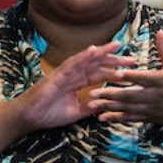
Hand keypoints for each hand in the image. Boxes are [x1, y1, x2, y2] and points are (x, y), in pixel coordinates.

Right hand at [14, 42, 133, 131]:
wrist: (29, 117)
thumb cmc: (48, 114)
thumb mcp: (75, 112)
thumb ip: (89, 107)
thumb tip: (105, 105)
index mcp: (77, 83)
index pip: (98, 74)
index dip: (113, 70)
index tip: (130, 70)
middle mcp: (72, 75)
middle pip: (96, 64)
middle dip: (114, 60)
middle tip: (132, 58)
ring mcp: (65, 73)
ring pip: (86, 60)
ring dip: (102, 52)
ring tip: (117, 45)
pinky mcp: (57, 75)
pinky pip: (72, 64)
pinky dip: (83, 56)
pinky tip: (94, 50)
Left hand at [86, 31, 162, 131]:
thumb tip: (159, 32)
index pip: (144, 77)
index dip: (130, 76)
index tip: (116, 73)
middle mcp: (156, 96)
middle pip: (131, 95)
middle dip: (110, 94)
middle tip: (92, 93)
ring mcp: (152, 109)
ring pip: (128, 108)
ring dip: (109, 107)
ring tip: (92, 105)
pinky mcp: (150, 117)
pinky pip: (131, 118)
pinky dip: (117, 118)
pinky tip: (102, 117)